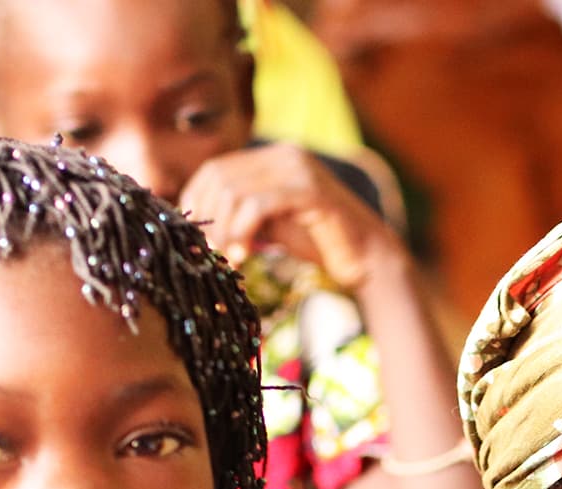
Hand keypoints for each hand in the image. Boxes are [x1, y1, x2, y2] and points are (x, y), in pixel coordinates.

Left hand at [179, 145, 408, 294]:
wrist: (368, 260)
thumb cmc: (320, 245)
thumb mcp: (271, 223)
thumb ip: (241, 212)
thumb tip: (197, 219)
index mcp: (273, 157)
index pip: (216, 168)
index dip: (195, 200)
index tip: (193, 235)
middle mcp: (285, 154)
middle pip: (220, 176)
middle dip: (207, 217)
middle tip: (207, 251)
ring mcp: (300, 169)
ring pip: (235, 190)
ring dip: (223, 229)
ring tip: (229, 258)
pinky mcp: (311, 190)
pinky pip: (259, 205)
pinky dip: (242, 231)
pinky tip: (244, 256)